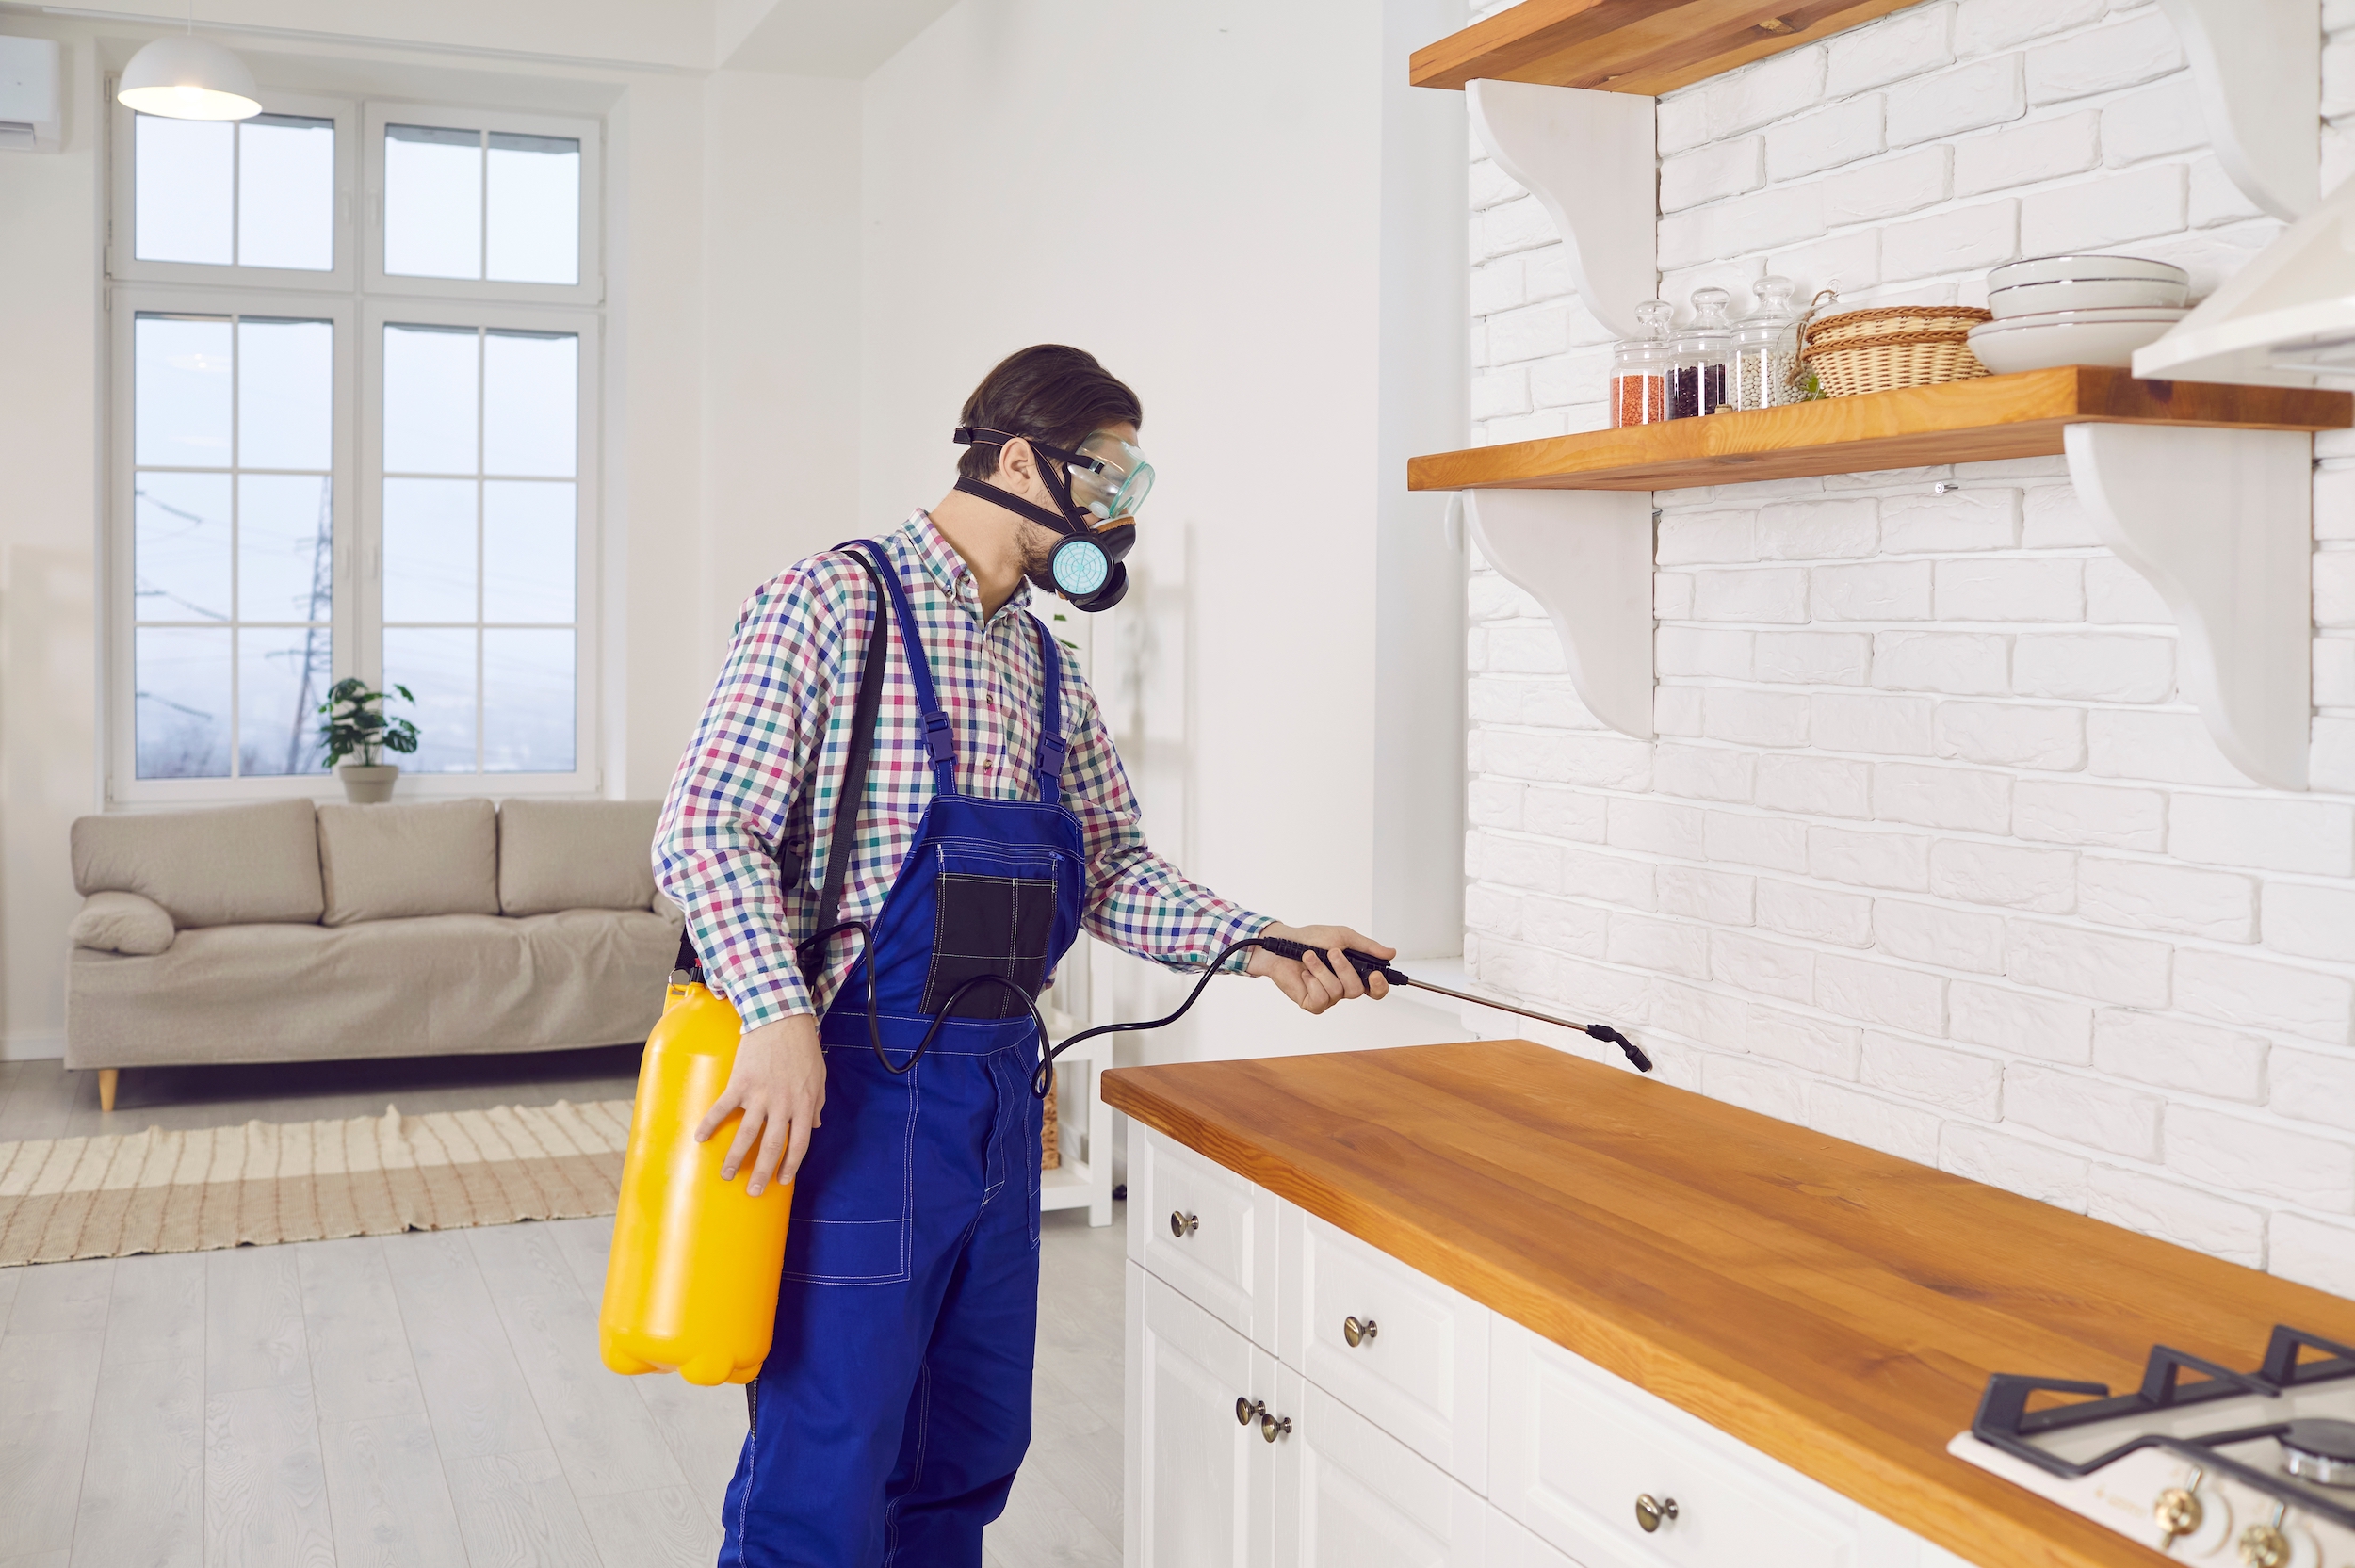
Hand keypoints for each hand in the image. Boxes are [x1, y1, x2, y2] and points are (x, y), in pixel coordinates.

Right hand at [694, 1013, 825, 1196]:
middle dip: (762, 1172)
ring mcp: (759, 1095)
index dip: (791, 1165)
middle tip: (753, 1191)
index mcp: (803, 1104)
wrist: (781, 1018)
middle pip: (772, 1146)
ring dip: (735, 1158)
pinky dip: (710, 1124)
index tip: (782, 1180)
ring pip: (747, 1134)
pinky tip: (699, 1138)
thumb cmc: (802, 1048)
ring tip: (726, 1176)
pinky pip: (722, 1108)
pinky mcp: (740, 1083)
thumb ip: (816, 1103)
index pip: (799, 1144)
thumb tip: (815, 1126)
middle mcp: (782, 1104)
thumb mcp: (818, 1076)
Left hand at [1247, 922, 1394, 1014]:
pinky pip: (1321, 998)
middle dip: (1344, 969)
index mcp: (1354, 972)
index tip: (1375, 975)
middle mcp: (1343, 986)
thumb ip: (1367, 947)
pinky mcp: (1313, 1003)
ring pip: (1337, 992)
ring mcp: (1328, 996)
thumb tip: (1390, 953)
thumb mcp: (1342, 936)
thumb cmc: (1310, 938)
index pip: (1375, 988)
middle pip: (1357, 990)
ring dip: (1322, 970)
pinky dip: (1312, 981)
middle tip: (1332, 953)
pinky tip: (1304, 973)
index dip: (1380, 986)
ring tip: (1310, 957)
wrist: (1282, 944)